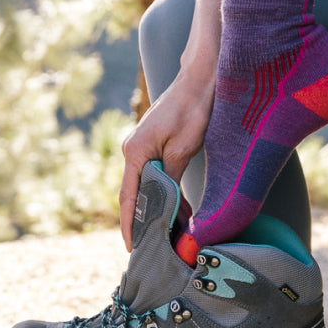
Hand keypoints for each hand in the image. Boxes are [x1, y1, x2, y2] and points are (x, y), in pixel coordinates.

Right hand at [119, 70, 214, 250]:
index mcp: (135, 152)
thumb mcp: (183, 149)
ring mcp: (143, 147)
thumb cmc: (192, 110)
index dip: (129, 224)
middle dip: (146, 220)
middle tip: (157, 245)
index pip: (128, 197)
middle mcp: (133, 151)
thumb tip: (164, 204)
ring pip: (148, 185)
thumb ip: (169, 178)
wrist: (199, 79)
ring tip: (173, 232)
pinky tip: (181, 208)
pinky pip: (157, 174)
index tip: (131, 247)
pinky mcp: (155, 144)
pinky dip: (167, 192)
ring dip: (160, 207)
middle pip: (136, 193)